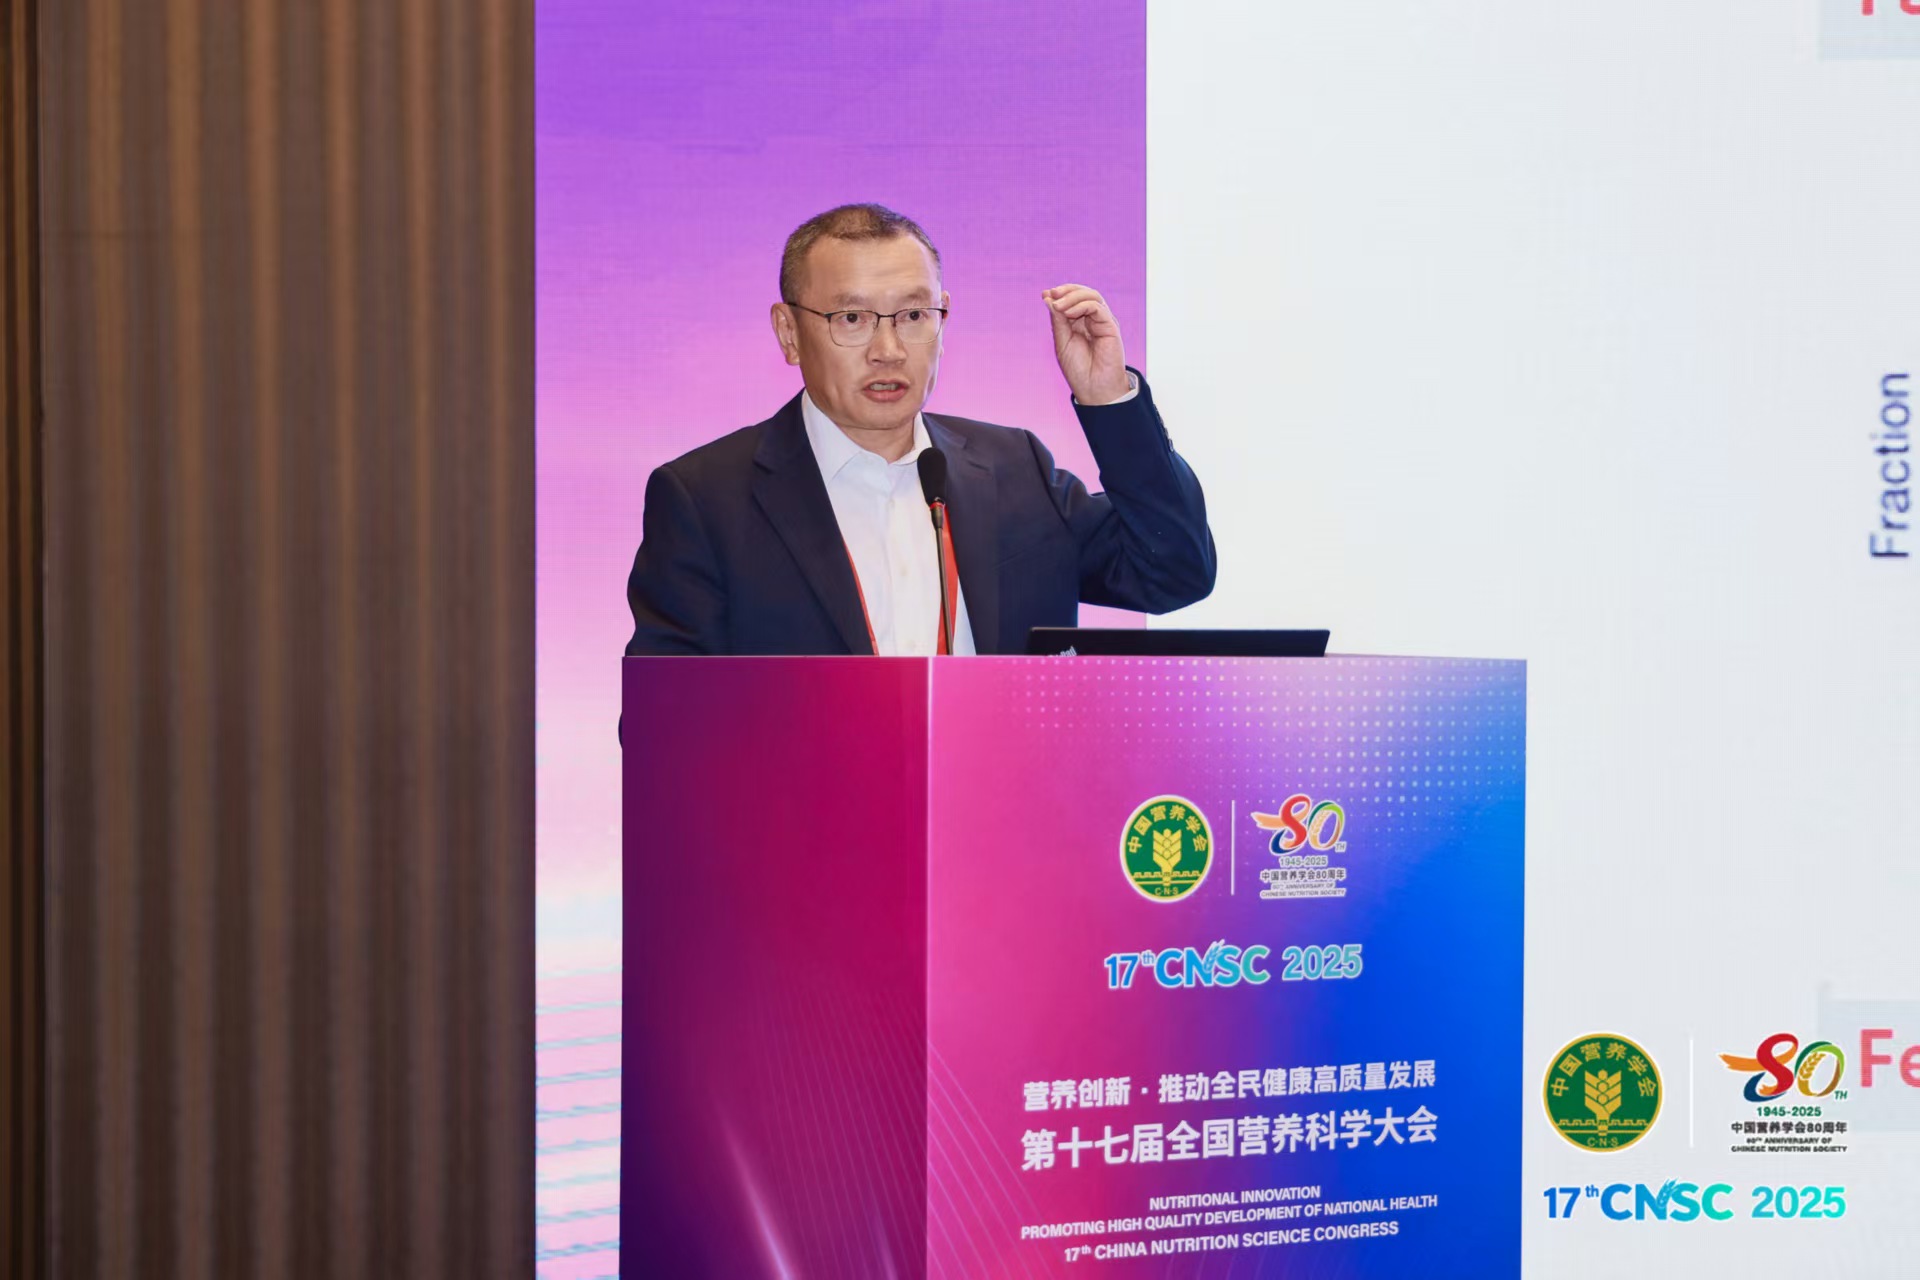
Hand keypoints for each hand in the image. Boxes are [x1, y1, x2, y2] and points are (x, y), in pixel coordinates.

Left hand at [1044, 284, 1130, 404]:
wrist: (1093, 388)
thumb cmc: (1078, 369)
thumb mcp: (1062, 342)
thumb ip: (1058, 320)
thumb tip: (1048, 298)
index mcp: (1080, 322)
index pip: (1072, 299)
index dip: (1060, 293)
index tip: (1045, 294)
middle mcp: (1092, 319)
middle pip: (1083, 293)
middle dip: (1066, 290)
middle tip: (1052, 294)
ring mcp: (1102, 321)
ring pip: (1091, 296)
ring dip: (1072, 296)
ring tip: (1058, 305)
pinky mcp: (1110, 326)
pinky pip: (1097, 307)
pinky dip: (1081, 305)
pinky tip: (1069, 312)